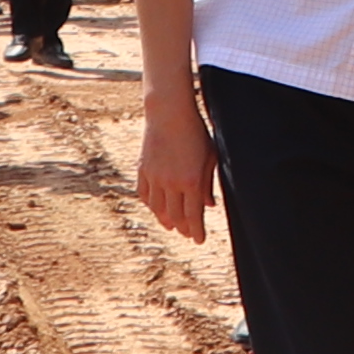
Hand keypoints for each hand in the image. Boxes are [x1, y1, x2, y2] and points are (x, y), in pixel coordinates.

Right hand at [137, 88, 213, 241]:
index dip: (196, 231)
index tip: (199, 240)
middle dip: (183, 228)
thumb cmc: (195, 133)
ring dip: (165, 220)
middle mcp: (172, 183)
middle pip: (176, 216)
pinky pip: (144, 195)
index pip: (194, 215)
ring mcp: (155, 178)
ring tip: (171, 226)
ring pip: (158, 208)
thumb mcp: (210, 157)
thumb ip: (208, 183)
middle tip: (187, 234)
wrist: (169, 114)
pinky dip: (151, 205)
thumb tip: (209, 206)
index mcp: (192, 182)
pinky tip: (156, 208)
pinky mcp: (143, 170)